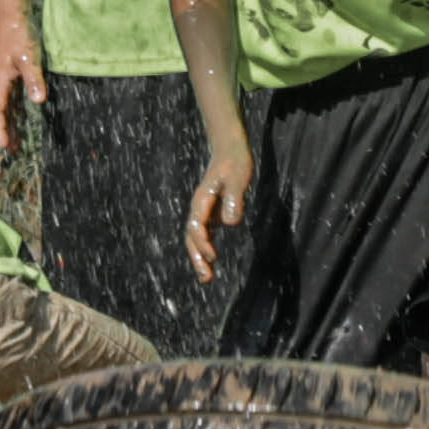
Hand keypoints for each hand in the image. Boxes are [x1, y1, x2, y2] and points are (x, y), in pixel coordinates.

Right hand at [0, 20, 46, 152]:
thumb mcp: (29, 58)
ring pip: (8, 104)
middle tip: (13, 150)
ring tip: (20, 138)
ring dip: (13, 121)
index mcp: (0, 81)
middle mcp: (1, 81)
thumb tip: (38, 101)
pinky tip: (27, 112)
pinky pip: (15, 95)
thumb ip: (34, 79)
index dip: (0, 129)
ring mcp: (7, 76)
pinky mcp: (14, 70)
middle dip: (6, 130)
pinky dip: (19, 107)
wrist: (14, 15)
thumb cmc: (19, 35)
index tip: (4, 146)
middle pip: (1, 111)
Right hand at [186, 141, 252, 283]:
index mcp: (202, 200)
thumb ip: (234, 198)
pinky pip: (204, 235)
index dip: (203, 243)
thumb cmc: (234, 162)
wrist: (229, 150)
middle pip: (191, 237)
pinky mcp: (211, 214)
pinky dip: (205, 249)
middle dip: (197, 257)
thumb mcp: (238, 177)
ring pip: (195, 238)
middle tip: (206, 278)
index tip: (213, 257)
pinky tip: (212, 262)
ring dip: (199, 257)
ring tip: (207, 278)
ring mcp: (204, 212)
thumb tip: (230, 223)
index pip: (197, 226)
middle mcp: (199, 208)